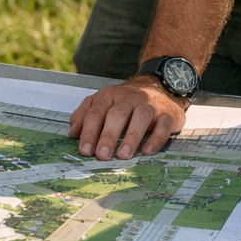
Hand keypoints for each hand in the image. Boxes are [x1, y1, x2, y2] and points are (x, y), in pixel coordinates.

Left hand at [68, 76, 186, 159]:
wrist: (160, 85)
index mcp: (110, 96)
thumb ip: (86, 114)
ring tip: (123, 155)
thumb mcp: (104, 102)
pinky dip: (156, 138)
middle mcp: (129, 98)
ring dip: (131, 137)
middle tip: (101, 155)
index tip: (84, 150)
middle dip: (107, 136)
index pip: (96, 112)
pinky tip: (147, 151)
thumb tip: (72, 132)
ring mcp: (150, 105)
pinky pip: (163, 125)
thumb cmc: (128, 100)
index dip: (89, 132)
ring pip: (140, 117)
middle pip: (117, 114)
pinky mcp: (168, 114)